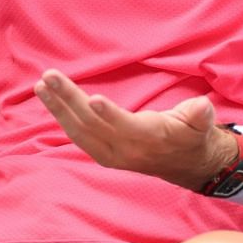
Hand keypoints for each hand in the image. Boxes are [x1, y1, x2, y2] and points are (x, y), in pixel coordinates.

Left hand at [34, 71, 238, 190]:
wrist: (189, 165)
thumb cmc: (193, 135)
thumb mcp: (202, 123)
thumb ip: (199, 116)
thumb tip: (202, 108)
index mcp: (150, 139)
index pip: (125, 127)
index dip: (109, 115)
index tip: (92, 99)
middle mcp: (126, 150)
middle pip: (92, 126)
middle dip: (69, 100)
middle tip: (50, 77)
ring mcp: (112, 155)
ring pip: (79, 132)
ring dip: (58, 108)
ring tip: (41, 86)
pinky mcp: (103, 153)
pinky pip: (78, 136)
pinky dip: (62, 118)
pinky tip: (49, 100)